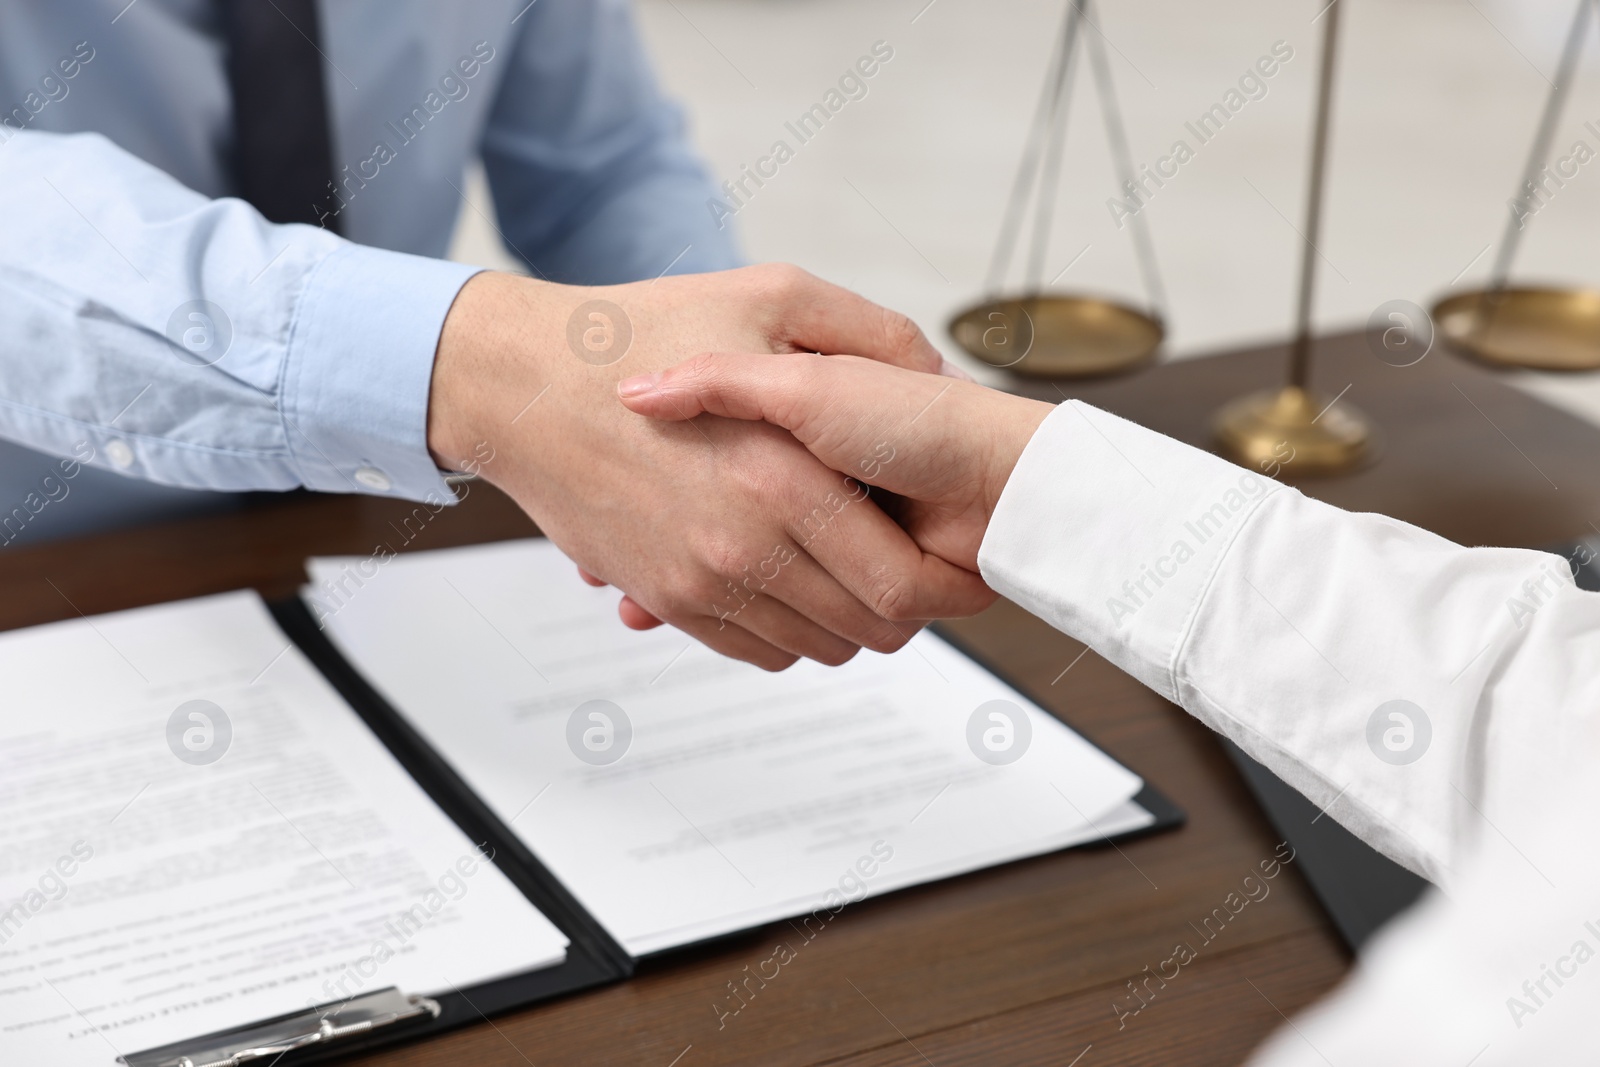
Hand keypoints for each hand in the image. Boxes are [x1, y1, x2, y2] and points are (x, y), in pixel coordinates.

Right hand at [425, 267, 993, 670]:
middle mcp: (743, 545)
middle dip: (910, 606)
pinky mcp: (666, 598)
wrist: (523, 384)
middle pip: (870, 629)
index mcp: (782, 477)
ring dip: (851, 621)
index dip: (946, 581)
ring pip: (816, 647)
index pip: (902, 583)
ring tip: (859, 568)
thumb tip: (937, 376)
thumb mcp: (771, 296)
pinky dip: (791, 632)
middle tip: (916, 561)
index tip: (954, 553)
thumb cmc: (641, 330)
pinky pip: (757, 650)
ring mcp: (699, 582)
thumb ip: (868, 332)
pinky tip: (799, 581)